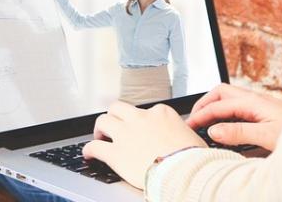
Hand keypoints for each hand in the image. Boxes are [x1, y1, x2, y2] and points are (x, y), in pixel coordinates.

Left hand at [82, 102, 206, 189]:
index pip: (147, 111)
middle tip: (113, 126)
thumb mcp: (192, 138)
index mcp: (161, 113)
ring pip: (103, 121)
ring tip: (99, 136)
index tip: (141, 130)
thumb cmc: (193, 159)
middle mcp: (141, 119)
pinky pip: (94, 146)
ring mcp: (126, 134)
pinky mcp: (115, 153)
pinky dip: (89, 149)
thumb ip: (181, 134)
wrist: (185, 173)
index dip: (142, 121)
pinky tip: (88, 154)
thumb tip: (183, 140)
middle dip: (114, 116)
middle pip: (119, 108)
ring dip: (99, 129)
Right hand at [185, 84, 281, 150]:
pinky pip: (238, 107)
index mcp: (253, 102)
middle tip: (194, 118)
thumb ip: (239, 132)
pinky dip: (226, 113)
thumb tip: (214, 130)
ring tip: (205, 121)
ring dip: (215, 106)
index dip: (201, 115)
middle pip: (222, 93)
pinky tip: (226, 125)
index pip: (218, 105)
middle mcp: (255, 100)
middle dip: (205, 103)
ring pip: (230, 98)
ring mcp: (260, 105)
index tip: (190, 126)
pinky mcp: (265, 112)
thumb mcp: (266, 135)